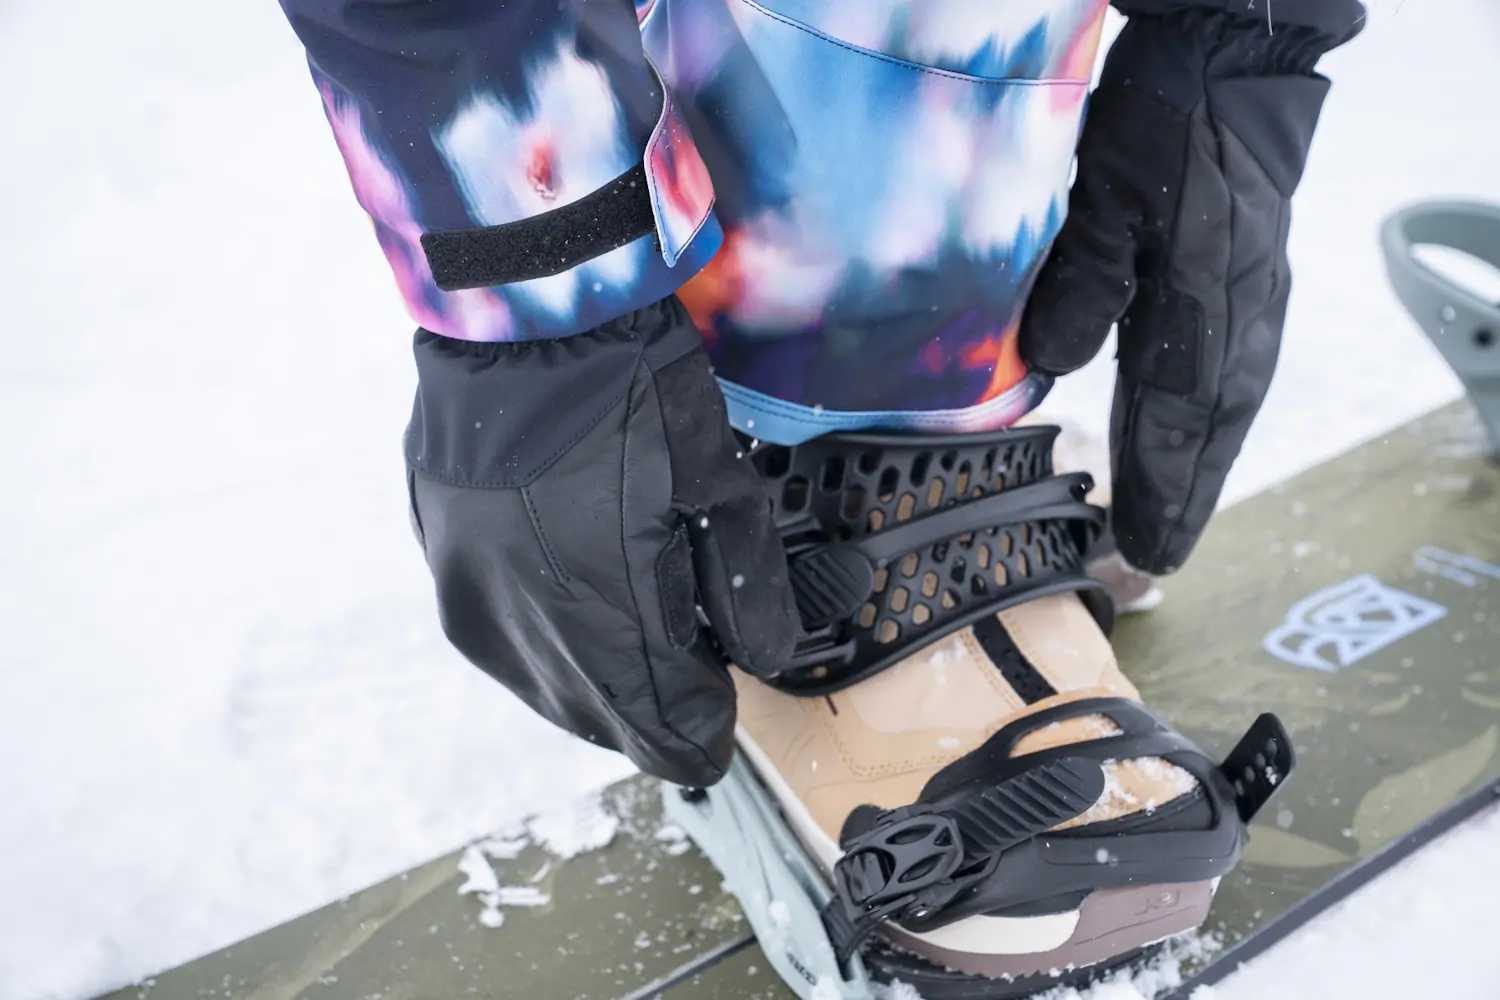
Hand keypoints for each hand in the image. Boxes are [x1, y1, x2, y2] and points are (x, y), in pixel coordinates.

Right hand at [406, 295, 798, 786]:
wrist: (520, 316)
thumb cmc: (631, 388)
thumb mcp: (717, 479)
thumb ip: (748, 586)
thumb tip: (769, 660)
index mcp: (607, 614)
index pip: (666, 732)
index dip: (705, 733)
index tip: (724, 709)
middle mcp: (528, 630)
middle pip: (606, 724)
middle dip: (656, 709)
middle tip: (692, 663)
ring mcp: (476, 603)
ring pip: (550, 693)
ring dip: (602, 684)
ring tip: (640, 631)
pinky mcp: (447, 573)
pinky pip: (506, 645)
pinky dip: (550, 644)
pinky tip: (578, 601)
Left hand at [1019, 10, 1343, 574]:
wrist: (1234, 67)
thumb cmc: (1167, 125)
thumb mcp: (1107, 199)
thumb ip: (1082, 285)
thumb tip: (1053, 368)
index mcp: (1204, 307)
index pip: (1177, 422)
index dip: (1159, 490)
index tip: (1142, 551)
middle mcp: (1238, 318)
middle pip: (1209, 430)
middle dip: (1182, 496)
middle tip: (1158, 558)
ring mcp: (1250, 302)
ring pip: (1222, 407)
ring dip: (1196, 466)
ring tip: (1171, 518)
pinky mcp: (1247, 283)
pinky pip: (1227, 373)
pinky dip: (1204, 419)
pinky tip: (1184, 435)